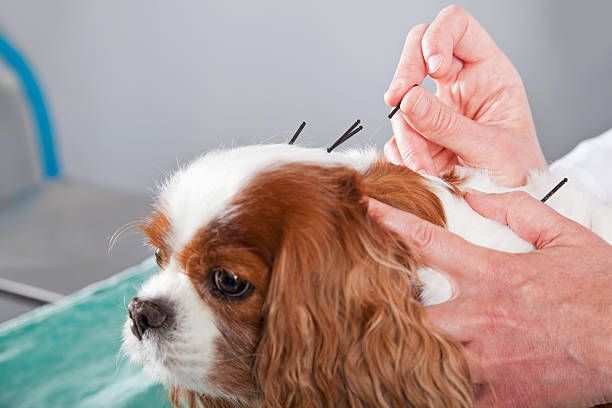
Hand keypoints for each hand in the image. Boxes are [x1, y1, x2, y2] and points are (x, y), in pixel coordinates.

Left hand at [367, 192, 611, 406]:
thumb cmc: (601, 290)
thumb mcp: (565, 237)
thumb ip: (517, 211)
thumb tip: (475, 196)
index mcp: (492, 274)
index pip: (429, 241)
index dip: (392, 222)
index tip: (367, 209)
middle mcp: (480, 315)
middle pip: (410, 308)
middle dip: (386, 303)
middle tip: (365, 298)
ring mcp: (486, 357)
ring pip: (423, 354)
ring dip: (405, 347)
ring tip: (382, 342)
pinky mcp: (499, 393)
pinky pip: (452, 396)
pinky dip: (435, 390)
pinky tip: (422, 383)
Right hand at [384, 5, 546, 186]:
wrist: (510, 210)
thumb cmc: (518, 176)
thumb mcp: (490, 150)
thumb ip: (447, 125)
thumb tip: (407, 99)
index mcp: (488, 73)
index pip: (456, 27)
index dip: (437, 38)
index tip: (430, 70)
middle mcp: (459, 84)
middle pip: (416, 52)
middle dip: (404, 77)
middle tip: (396, 103)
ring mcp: (436, 110)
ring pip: (403, 103)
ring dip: (409, 137)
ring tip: (430, 168)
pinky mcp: (420, 137)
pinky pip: (397, 135)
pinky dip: (403, 156)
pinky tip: (424, 171)